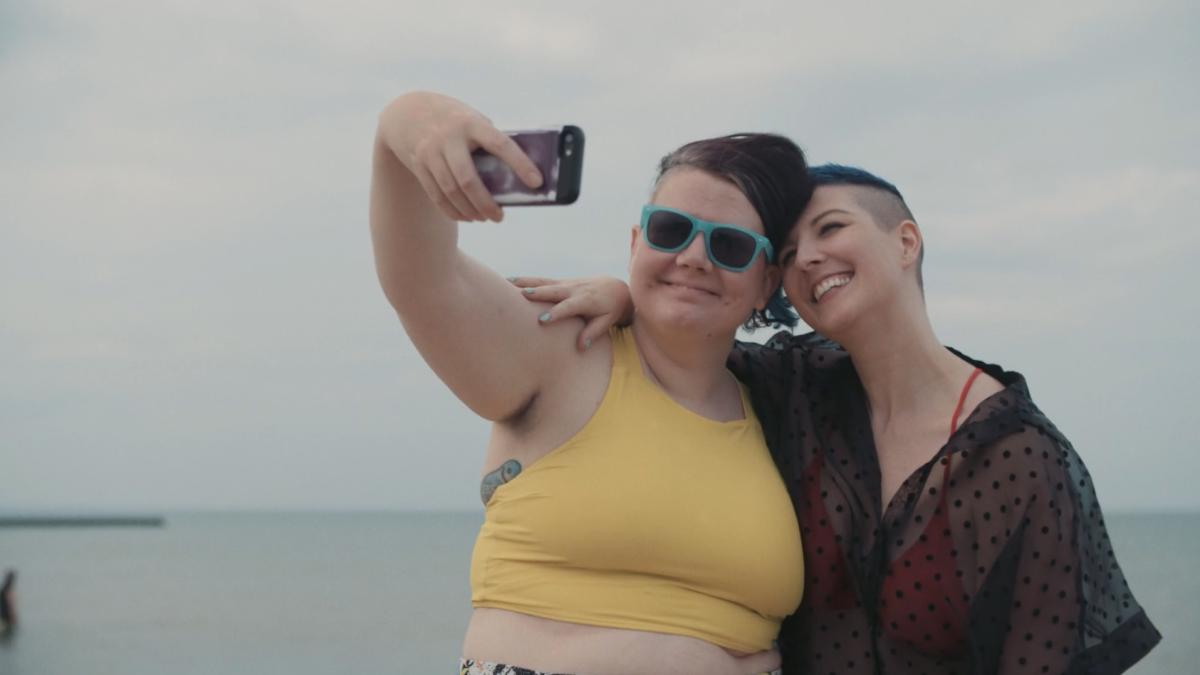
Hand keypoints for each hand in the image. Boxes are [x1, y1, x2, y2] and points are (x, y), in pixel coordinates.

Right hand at [376, 91, 542, 221]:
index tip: (536, 182)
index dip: (520, 164)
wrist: (411, 112)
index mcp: (471, 123)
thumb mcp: (474, 121)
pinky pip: (436, 195)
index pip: (500, 144)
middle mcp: (448, 137)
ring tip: (484, 218)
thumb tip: (517, 176)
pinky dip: (453, 211)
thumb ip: (491, 142)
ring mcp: (430, 152)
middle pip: (467, 179)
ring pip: (450, 191)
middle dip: (485, 203)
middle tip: (499, 217)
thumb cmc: (456, 121)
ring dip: (469, 210)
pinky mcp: (419, 165)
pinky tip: (466, 217)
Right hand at [510, 276, 633, 350]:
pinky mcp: (560, 282)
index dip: (556, 313)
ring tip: (507, 283)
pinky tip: (509, 281)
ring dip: (525, 282)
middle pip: (553, 291)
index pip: (568, 307)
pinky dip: (525, 280)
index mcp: (586, 301)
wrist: (614, 288)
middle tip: (521, 296)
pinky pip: (541, 280)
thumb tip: (580, 347)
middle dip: (537, 293)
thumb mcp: (607, 321)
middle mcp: (573, 289)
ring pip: (543, 282)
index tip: (542, 320)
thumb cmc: (610, 309)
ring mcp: (565, 284)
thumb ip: (593, 333)